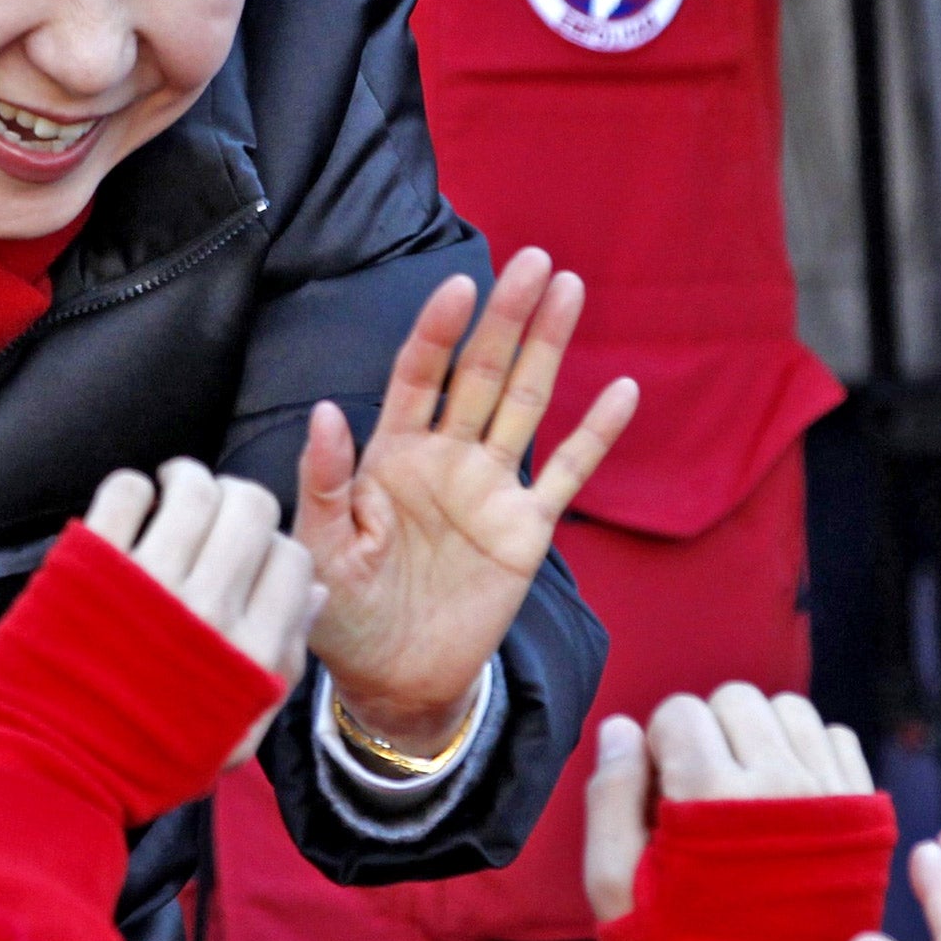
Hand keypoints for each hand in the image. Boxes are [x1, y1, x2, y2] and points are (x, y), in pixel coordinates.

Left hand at [82, 459, 321, 763]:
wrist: (46, 773)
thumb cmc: (142, 759)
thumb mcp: (232, 734)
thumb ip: (280, 665)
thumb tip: (314, 592)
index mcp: (247, 654)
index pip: (293, 561)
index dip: (274, 549)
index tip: (247, 556)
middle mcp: (206, 613)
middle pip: (251, 508)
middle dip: (238, 500)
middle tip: (213, 512)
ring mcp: (146, 586)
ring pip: (195, 489)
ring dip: (187, 478)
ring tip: (171, 490)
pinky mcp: (87, 566)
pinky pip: (127, 490)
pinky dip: (134, 486)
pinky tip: (129, 507)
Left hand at [298, 247, 637, 753]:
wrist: (390, 679)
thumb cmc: (340, 611)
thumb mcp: (317, 546)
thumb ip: (324, 479)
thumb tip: (325, 410)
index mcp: (389, 454)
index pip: (419, 375)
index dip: (439, 331)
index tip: (460, 287)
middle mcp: (444, 458)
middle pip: (481, 373)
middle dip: (506, 317)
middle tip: (534, 261)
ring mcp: (489, 489)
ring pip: (525, 404)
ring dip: (548, 349)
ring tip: (569, 289)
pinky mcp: (525, 531)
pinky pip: (567, 474)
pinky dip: (596, 435)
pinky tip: (623, 390)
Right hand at [583, 684, 873, 923]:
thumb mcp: (614, 887)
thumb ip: (609, 798)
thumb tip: (621, 727)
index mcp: (712, 799)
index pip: (680, 711)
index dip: (660, 743)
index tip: (662, 787)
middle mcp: (780, 786)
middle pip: (737, 699)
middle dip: (710, 729)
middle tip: (703, 784)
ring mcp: (831, 800)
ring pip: (791, 710)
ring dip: (761, 734)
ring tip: (746, 784)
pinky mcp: (866, 818)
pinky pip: (838, 739)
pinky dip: (808, 751)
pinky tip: (787, 793)